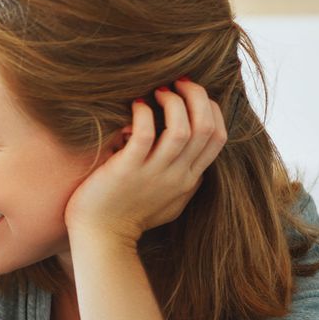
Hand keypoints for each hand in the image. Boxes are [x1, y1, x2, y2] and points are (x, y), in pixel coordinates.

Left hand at [64, 78, 227, 245]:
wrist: (101, 238)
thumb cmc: (129, 218)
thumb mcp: (169, 202)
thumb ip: (183, 183)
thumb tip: (193, 165)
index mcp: (189, 179)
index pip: (217, 137)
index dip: (212, 109)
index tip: (194, 95)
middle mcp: (177, 176)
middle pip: (206, 128)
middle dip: (197, 97)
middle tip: (179, 82)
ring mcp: (153, 173)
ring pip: (183, 129)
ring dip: (174, 102)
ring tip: (158, 91)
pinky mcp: (127, 170)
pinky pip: (145, 134)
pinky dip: (144, 114)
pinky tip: (135, 106)